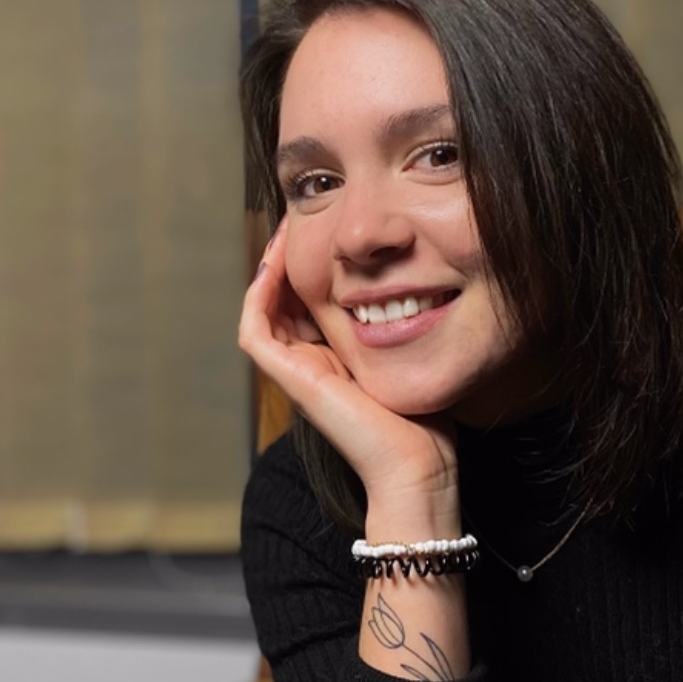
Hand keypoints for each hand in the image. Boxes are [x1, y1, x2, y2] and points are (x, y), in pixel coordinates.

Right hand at [239, 220, 458, 530]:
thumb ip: (406, 326)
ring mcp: (295, 373)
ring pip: (263, 309)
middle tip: (298, 218)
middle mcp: (310, 364)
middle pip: (282, 300)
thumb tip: (424, 285)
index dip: (310, 264)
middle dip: (289, 258)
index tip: (326, 229)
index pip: (309, 302)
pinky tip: (278, 259)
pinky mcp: (288, 380)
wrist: (418, 463)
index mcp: (334, 360)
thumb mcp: (415, 357)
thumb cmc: (426, 418)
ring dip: (271, 267)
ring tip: (286, 229)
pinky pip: (256, 328)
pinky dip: (260, 292)